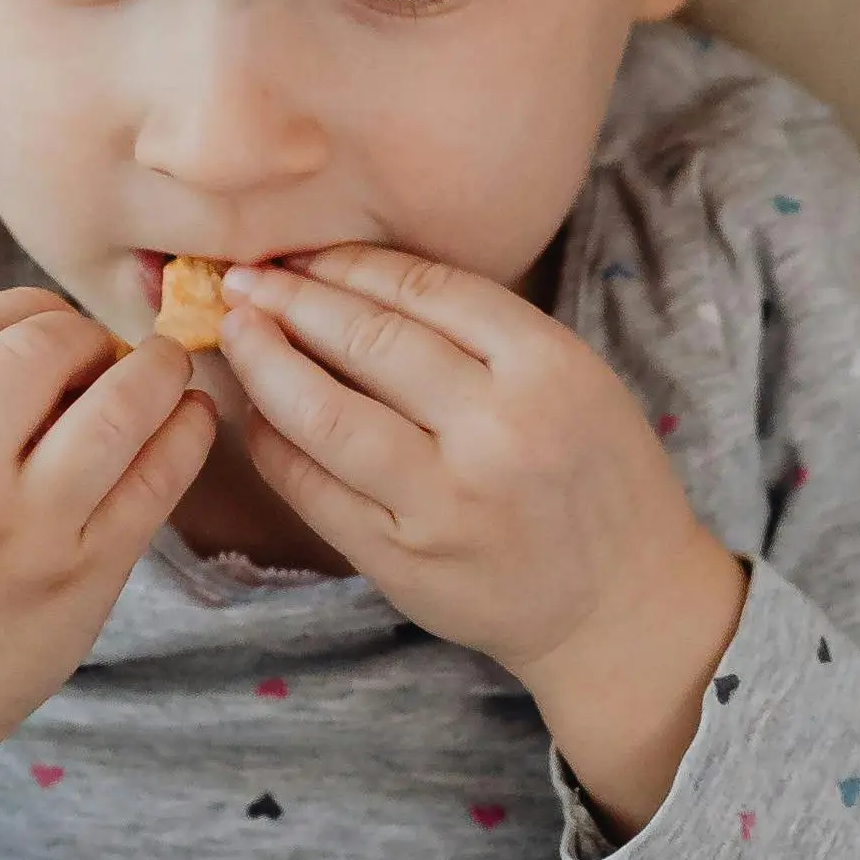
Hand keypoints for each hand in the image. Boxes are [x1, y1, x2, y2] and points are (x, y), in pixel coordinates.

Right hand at [0, 297, 211, 859]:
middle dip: (89, 335)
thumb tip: (42, 339)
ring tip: (163, 372)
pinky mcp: (84, 580)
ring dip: (155, 370)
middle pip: (46, 349)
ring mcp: (26, 531)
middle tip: (108, 352)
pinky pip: (156, 480)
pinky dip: (185, 434)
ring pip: (118, 405)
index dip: (32, 310)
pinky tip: (190, 420)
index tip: (54, 326)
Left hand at [210, 251, 743, 831]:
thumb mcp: (577, 379)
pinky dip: (273, 443)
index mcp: (548, 368)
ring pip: (324, 414)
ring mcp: (443, 502)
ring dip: (265, 364)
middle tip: (245, 278)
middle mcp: (495, 431)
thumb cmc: (599, 478)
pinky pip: (313, 489)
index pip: (425, 288)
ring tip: (236, 333)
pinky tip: (256, 414)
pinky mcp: (402, 561)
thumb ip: (487, 333)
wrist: (623, 607)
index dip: (348, 262)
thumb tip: (358, 281)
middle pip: (368, 341)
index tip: (303, 252)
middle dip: (293, 301)